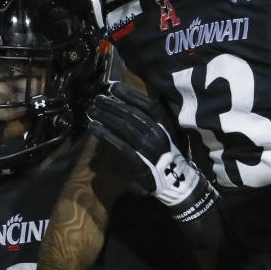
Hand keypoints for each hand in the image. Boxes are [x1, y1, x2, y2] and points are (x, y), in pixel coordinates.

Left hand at [87, 82, 217, 225]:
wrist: (178, 182)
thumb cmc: (172, 154)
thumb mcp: (172, 131)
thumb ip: (160, 116)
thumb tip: (145, 97)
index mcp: (167, 124)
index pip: (147, 104)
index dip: (129, 94)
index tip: (113, 87)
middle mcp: (158, 134)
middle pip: (131, 114)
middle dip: (112, 104)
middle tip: (97, 98)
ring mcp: (148, 149)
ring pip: (124, 128)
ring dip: (105, 116)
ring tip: (92, 110)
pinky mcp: (139, 163)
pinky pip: (119, 146)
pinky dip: (105, 135)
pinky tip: (93, 127)